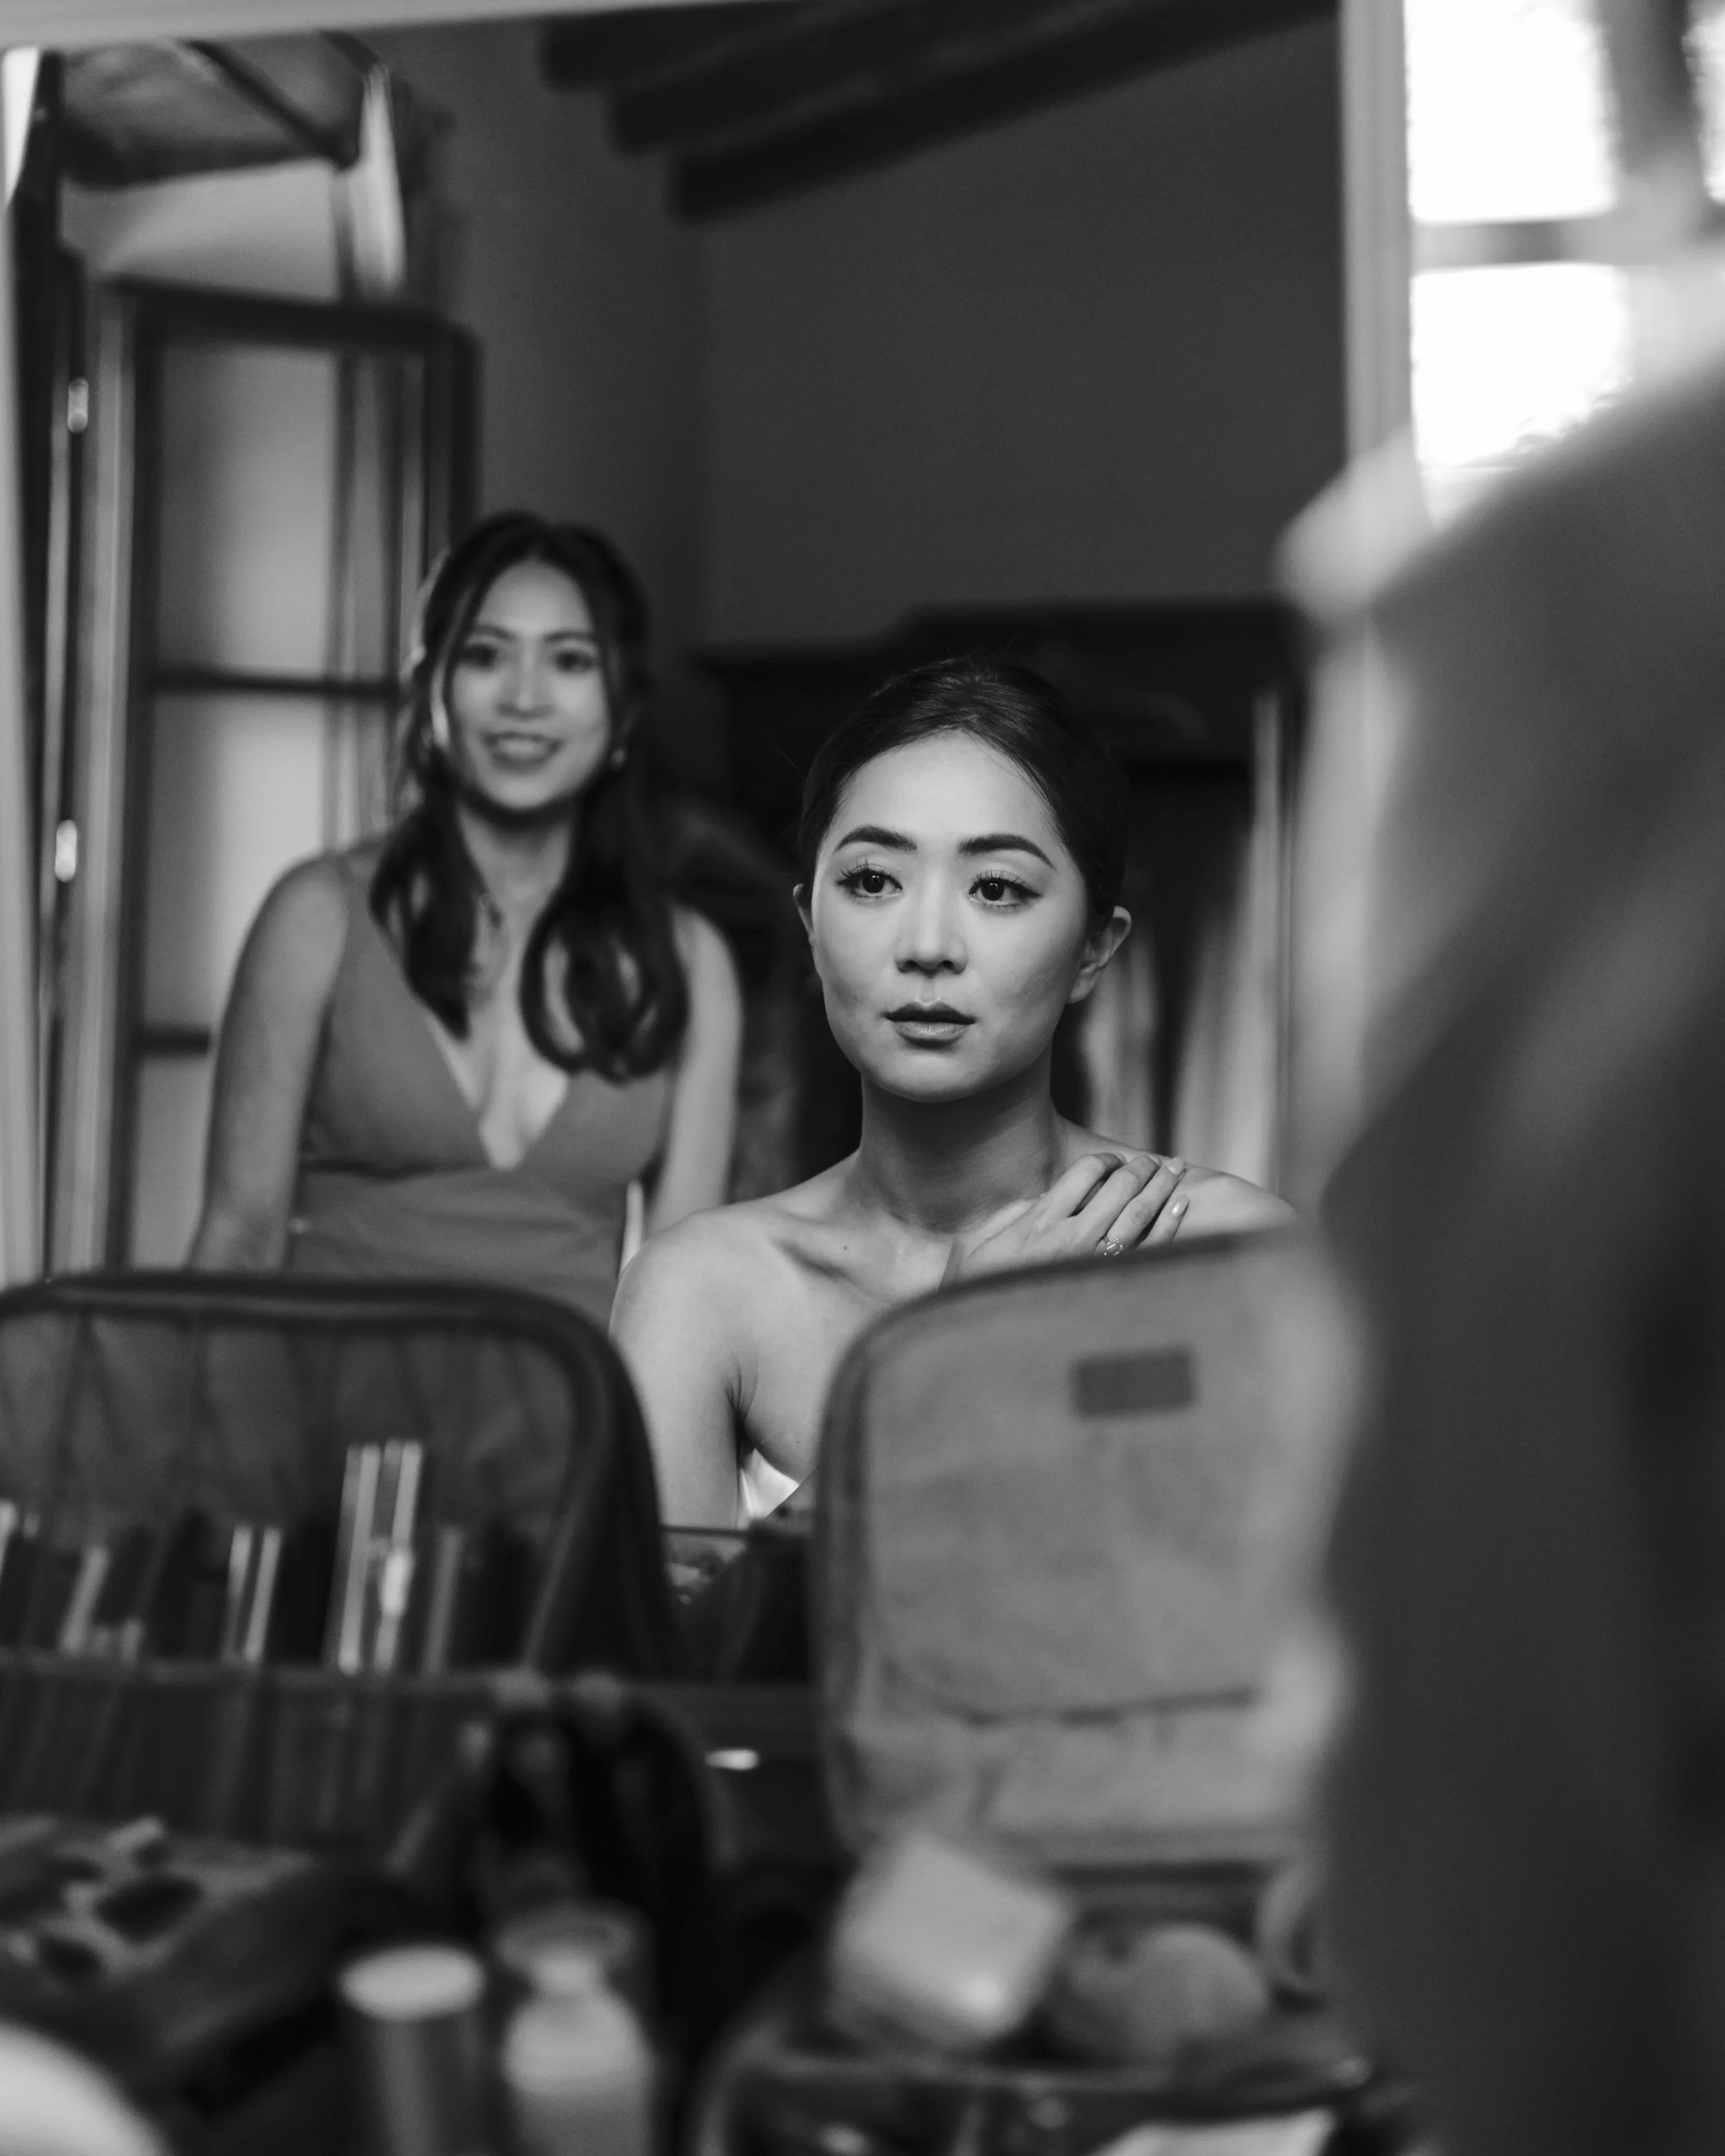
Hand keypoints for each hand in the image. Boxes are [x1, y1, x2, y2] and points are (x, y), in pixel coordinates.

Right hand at [943, 1153, 1187, 1285]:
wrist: (988, 1317)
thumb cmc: (987, 1272)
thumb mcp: (999, 1230)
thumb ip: (1032, 1206)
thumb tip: (1063, 1192)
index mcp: (1042, 1219)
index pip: (1086, 1171)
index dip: (1106, 1159)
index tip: (1115, 1161)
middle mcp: (1071, 1237)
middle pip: (1119, 1188)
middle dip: (1141, 1167)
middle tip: (1155, 1160)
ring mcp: (1094, 1260)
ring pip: (1140, 1214)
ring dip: (1161, 1186)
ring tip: (1174, 1168)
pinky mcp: (1110, 1282)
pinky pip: (1150, 1249)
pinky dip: (1170, 1224)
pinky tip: (1182, 1203)